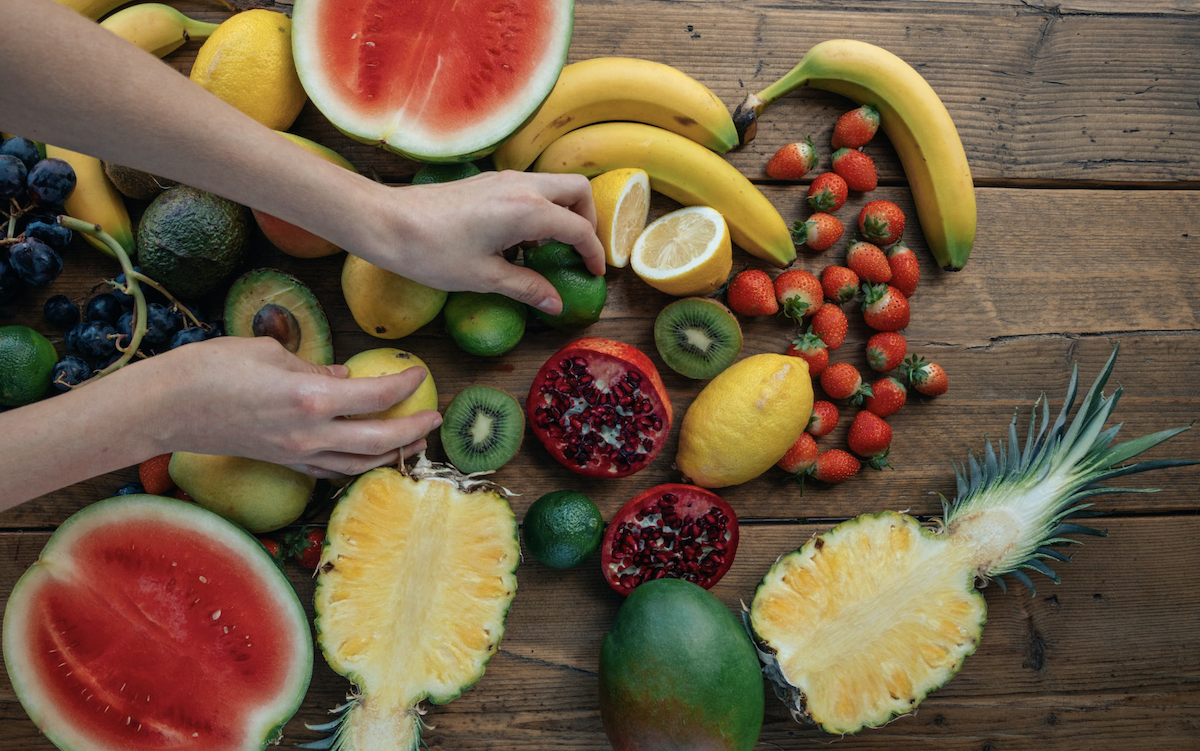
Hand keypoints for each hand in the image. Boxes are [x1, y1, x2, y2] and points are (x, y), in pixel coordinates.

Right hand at [147, 336, 441, 477]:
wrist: (165, 407)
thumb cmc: (210, 367)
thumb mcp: (270, 352)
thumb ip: (315, 367)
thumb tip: (345, 376)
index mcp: (312, 397)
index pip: (376, 396)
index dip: (404, 384)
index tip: (419, 372)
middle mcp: (311, 434)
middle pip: (380, 439)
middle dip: (413, 429)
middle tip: (435, 418)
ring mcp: (297, 454)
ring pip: (360, 463)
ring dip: (393, 454)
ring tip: (415, 443)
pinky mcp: (283, 463)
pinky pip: (332, 470)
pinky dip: (358, 465)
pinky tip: (370, 457)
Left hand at [355, 171, 605, 314]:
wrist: (385, 222)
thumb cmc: (432, 252)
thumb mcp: (484, 277)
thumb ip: (526, 287)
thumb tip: (555, 303)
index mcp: (527, 210)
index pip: (578, 228)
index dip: (593, 253)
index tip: (595, 273)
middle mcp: (522, 186)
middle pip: (576, 190)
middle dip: (587, 219)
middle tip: (578, 251)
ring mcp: (503, 179)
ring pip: (553, 184)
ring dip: (563, 211)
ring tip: (549, 248)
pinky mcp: (486, 182)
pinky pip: (530, 188)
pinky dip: (540, 208)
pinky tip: (520, 239)